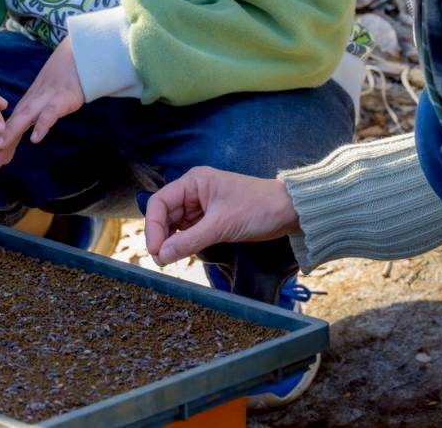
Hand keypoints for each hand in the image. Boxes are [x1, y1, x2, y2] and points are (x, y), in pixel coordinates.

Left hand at [0, 36, 83, 169]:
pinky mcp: (61, 100)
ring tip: (0, 146)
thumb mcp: (44, 100)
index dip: (1, 144)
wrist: (77, 59)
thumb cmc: (60, 82)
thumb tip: (23, 134)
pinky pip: (50, 114)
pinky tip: (36, 139)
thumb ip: (33, 116)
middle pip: (13, 124)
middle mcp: (32, 103)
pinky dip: (42, 125)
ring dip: (12, 132)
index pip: (10, 127)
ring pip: (26, 118)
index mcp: (27, 105)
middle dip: (1, 143)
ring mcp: (45, 100)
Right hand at [144, 167, 299, 265]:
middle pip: (165, 215)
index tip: (155, 250)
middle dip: (161, 237)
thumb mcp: (221, 225)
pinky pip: (188, 232)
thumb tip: (161, 256)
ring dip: (171, 242)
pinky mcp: (210, 220)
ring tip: (169, 260)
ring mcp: (201, 206)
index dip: (152, 226)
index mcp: (193, 182)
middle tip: (161, 261)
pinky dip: (184, 243)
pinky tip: (182, 254)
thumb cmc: (257, 208)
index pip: (160, 203)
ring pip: (175, 225)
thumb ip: (189, 241)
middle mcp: (193, 192)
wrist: (289, 211)